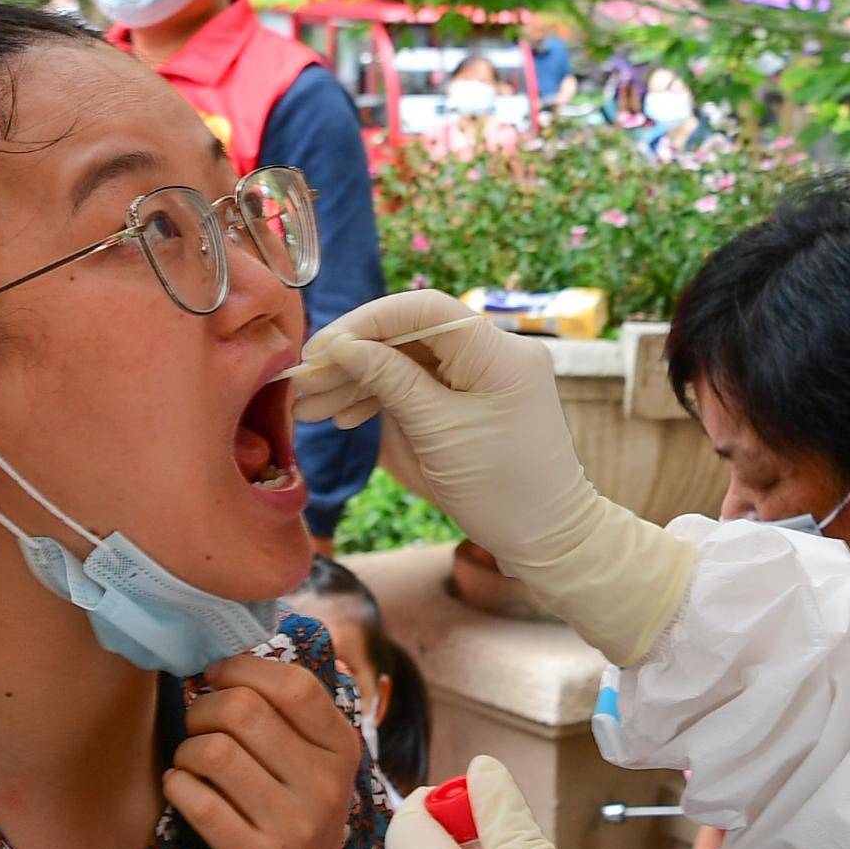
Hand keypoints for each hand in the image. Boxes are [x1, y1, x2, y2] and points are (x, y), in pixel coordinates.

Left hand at [164, 653, 368, 848]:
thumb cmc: (295, 826)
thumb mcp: (314, 769)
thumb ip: (288, 718)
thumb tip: (230, 653)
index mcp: (342, 751)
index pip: (293, 684)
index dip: (242, 669)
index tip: (217, 678)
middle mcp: (326, 787)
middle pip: (243, 711)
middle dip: (203, 710)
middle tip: (197, 727)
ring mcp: (294, 828)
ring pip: (212, 753)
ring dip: (186, 753)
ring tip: (191, 766)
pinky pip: (195, 801)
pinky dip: (177, 788)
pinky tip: (184, 793)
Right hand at [292, 291, 594, 572]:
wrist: (547, 538)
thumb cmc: (503, 491)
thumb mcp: (437, 433)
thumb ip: (390, 381)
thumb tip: (343, 346)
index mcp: (499, 353)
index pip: (421, 310)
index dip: (365, 323)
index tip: (320, 349)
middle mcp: (495, 353)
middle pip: (409, 335)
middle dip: (353, 358)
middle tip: (302, 384)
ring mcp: (485, 375)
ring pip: (408, 361)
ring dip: (359, 381)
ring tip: (310, 408)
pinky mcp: (473, 398)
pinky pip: (421, 384)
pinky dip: (383, 397)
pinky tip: (346, 416)